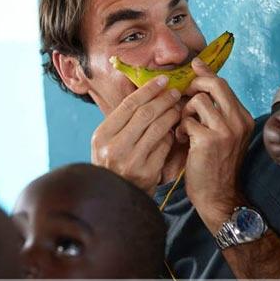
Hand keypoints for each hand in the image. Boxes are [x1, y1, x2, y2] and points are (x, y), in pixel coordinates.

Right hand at [91, 75, 180, 194]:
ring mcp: (131, 161)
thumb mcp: (107, 143)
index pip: (129, 105)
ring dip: (171, 115)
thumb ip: (122, 122)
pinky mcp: (147, 173)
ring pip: (158, 128)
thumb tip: (145, 92)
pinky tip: (175, 130)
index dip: (149, 90)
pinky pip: (164, 146)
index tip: (163, 81)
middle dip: (164, 100)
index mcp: (101, 136)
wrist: (115, 199)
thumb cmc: (114, 166)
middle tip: (175, 92)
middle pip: (145, 114)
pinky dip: (171, 135)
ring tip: (178, 108)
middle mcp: (113, 148)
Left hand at [175, 58, 254, 231]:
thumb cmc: (215, 165)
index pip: (224, 85)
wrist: (218, 196)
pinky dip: (181, 129)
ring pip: (198, 101)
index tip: (195, 65)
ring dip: (185, 112)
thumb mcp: (223, 135)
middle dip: (195, 86)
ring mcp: (226, 130)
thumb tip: (200, 83)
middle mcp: (238, 121)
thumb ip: (216, 112)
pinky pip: (187, 120)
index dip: (206, 74)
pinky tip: (183, 141)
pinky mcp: (209, 140)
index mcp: (243, 117)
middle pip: (215, 85)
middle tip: (185, 98)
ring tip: (185, 128)